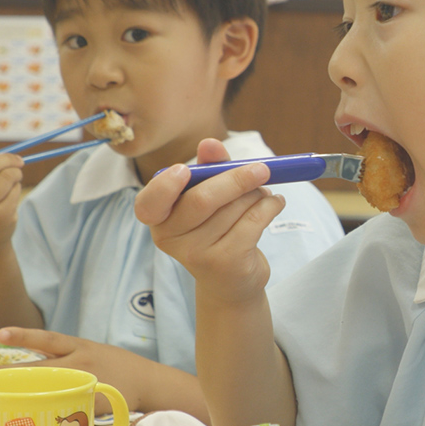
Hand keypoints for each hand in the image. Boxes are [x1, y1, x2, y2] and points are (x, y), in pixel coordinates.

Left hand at [0, 327, 154, 414]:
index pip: (49, 340)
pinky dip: (47, 414)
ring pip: (47, 390)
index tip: (0, 333)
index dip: (25, 336)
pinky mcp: (90, 404)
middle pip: (38, 369)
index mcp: (80, 348)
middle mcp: (80, 364)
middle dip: (7, 373)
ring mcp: (85, 385)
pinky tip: (30, 421)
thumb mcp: (92, 353)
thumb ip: (65, 358)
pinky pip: (64, 410)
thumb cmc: (115, 366)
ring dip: (20, 395)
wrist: (148, 381)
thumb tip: (28, 369)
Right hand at [134, 138, 286, 305]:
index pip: (148, 204)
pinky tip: (275, 203)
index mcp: (159, 218)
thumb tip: (209, 143)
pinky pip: (253, 222)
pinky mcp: (225, 263)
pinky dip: (270, 206)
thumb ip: (209, 168)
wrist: (230, 282)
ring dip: (257, 194)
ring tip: (263, 194)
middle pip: (202, 199)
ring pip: (234, 208)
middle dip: (237, 179)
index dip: (165, 186)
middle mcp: (171, 238)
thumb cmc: (217, 229)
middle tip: (263, 169)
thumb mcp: (210, 196)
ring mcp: (197, 254)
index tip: (185, 169)